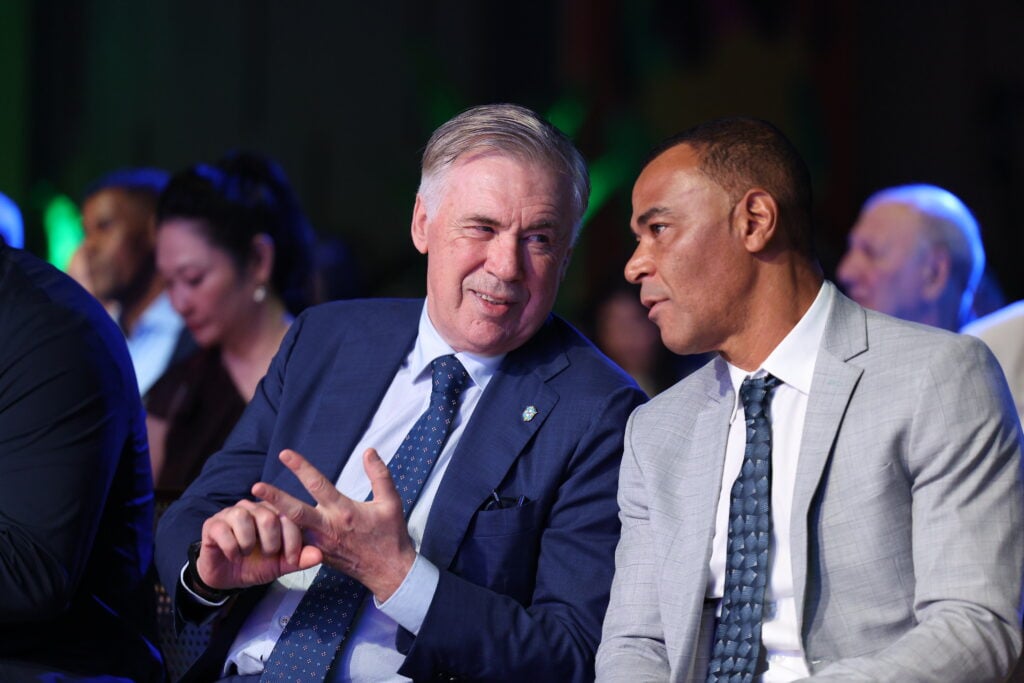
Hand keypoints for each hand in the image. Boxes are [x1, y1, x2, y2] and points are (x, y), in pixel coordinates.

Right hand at [196, 497, 322, 590]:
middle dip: (271, 543)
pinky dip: (231, 547)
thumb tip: (319, 556)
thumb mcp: (280, 565)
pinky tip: (233, 555)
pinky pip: (224, 530)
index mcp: (274, 513)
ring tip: (246, 553)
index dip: (293, 541)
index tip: (291, 560)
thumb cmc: (256, 565)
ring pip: (244, 518)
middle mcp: (253, 508)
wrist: (227, 577)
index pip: (290, 518)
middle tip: (267, 555)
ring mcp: (232, 513)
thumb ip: (299, 559)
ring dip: (248, 543)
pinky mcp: (213, 524)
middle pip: (269, 517)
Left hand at [253, 448, 416, 601]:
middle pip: (296, 511)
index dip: (301, 468)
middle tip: (255, 487)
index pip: (318, 485)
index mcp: (345, 512)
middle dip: (275, 498)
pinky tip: (270, 526)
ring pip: (292, 529)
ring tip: (254, 506)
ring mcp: (321, 544)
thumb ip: (379, 475)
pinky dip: (282, 534)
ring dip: (273, 518)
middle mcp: (329, 528)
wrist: (389, 571)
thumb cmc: (390, 534)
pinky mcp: (318, 555)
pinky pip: (296, 543)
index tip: (285, 455)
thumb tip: (369, 451)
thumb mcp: (391, 502)